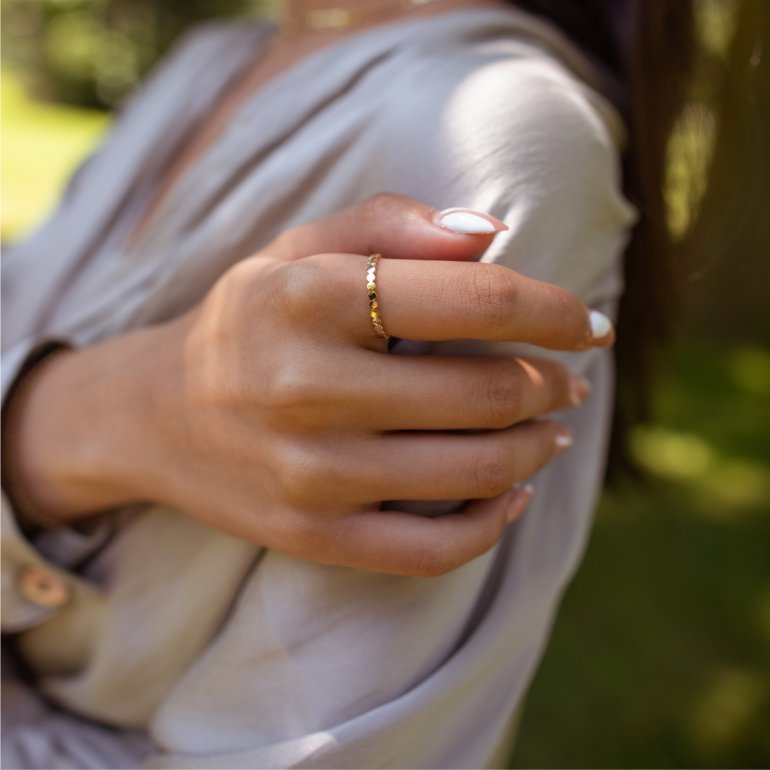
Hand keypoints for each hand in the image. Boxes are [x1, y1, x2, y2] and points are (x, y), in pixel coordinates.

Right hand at [9, 195, 609, 575]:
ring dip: (537, 446)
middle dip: (550, 382)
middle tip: (568, 377)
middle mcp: (307, 390)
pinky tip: (513, 496)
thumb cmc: (247, 320)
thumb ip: (390, 224)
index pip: (474, 299)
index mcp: (307, 300)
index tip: (587, 322)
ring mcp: (311, 474)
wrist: (157, 417)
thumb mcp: (297, 248)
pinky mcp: (312, 536)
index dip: (552, 308)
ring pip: (474, 472)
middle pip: (486, 393)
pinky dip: (494, 525)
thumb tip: (491, 235)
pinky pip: (433, 550)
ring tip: (551, 428)